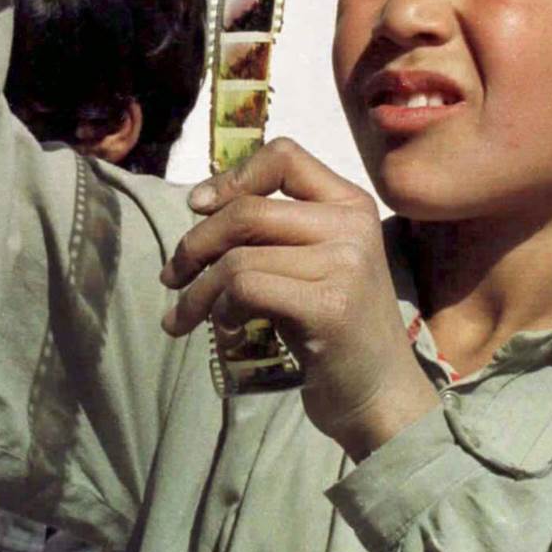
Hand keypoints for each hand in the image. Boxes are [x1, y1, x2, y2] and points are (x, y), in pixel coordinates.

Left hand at [161, 139, 437, 458]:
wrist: (379, 396)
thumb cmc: (335, 330)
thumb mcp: (314, 265)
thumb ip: (276, 231)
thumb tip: (201, 205)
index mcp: (351, 204)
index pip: (283, 155)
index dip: (231, 177)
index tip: (197, 207)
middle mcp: (353, 226)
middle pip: (247, 210)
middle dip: (194, 244)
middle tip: (171, 277)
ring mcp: (346, 265)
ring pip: (238, 258)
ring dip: (197, 292)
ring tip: (184, 317)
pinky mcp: (329, 306)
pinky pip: (246, 290)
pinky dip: (219, 311)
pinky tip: (223, 332)